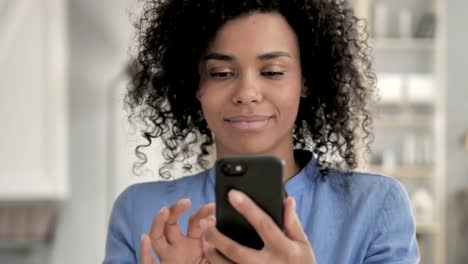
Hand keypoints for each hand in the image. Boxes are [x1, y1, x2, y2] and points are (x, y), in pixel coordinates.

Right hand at [140, 199, 214, 263]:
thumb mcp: (218, 258)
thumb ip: (216, 242)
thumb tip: (215, 220)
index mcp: (195, 243)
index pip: (194, 222)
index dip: (201, 213)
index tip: (211, 207)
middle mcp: (179, 248)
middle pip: (171, 223)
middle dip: (176, 210)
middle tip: (185, 201)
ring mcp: (168, 259)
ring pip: (157, 237)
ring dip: (158, 223)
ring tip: (164, 211)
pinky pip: (148, 262)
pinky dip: (144, 251)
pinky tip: (144, 239)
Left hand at [200, 190, 316, 263]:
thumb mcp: (303, 245)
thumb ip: (293, 223)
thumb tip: (287, 200)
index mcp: (283, 249)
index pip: (263, 224)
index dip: (247, 208)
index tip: (232, 194)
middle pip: (235, 249)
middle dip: (216, 235)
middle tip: (205, 221)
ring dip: (211, 251)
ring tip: (203, 237)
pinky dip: (217, 263)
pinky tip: (211, 252)